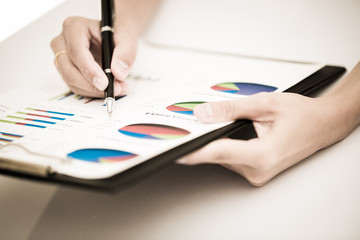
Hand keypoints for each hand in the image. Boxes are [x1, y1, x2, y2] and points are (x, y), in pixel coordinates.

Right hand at [50, 16, 136, 96]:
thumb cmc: (116, 33)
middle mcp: (62, 42)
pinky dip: (93, 91)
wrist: (114, 36)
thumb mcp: (127, 38)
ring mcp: (62, 57)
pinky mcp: (66, 71)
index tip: (104, 83)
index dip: (90, 71)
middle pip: (70, 71)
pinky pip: (76, 87)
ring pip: (72, 82)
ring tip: (117, 88)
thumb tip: (118, 72)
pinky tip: (109, 88)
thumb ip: (125, 53)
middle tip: (115, 89)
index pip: (77, 52)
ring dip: (94, 90)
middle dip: (93, 85)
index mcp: (74, 27)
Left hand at [177, 92, 349, 185]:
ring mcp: (257, 173)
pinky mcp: (256, 170)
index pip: (219, 152)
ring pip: (223, 157)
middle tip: (188, 123)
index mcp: (263, 155)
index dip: (195, 151)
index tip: (175, 150)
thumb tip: (204, 114)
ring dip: (215, 141)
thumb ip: (231, 109)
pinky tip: (224, 132)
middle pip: (218, 154)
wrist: (322, 124)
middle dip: (203, 139)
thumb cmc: (301, 115)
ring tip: (212, 122)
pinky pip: (231, 158)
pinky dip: (224, 145)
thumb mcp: (264, 104)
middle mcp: (258, 169)